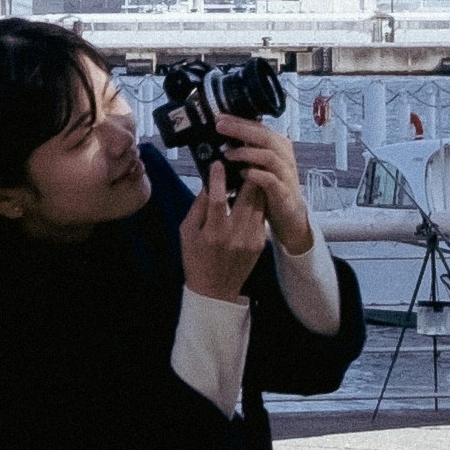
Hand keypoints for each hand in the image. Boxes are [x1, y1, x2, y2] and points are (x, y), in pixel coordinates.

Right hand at [178, 164, 271, 298]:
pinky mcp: (260, 242)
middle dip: (246, 175)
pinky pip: (261, 215)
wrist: (215, 290)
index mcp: (213, 233)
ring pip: (259, 203)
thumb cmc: (195, 259)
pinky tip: (253, 193)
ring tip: (250, 171)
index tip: (218, 162)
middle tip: (243, 159)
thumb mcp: (187, 233)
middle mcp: (235, 235)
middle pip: (247, 196)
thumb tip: (209, 184)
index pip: (219, 199)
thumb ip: (198, 208)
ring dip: (255, 186)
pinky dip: (258, 202)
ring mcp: (251, 239)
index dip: (219, 179)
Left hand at [210, 115, 315, 257]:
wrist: (289, 214)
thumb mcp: (259, 164)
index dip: (238, 121)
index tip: (218, 118)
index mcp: (278, 145)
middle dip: (240, 130)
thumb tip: (222, 138)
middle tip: (220, 127)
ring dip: (246, 152)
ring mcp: (285, 173)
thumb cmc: (270, 186)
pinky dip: (255, 174)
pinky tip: (242, 173)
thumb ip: (248, 150)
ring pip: (268, 156)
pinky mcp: (283, 191)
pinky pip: (270, 179)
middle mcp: (284, 155)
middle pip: (264, 136)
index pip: (258, 126)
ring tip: (227, 154)